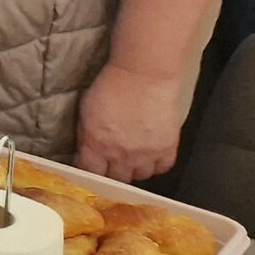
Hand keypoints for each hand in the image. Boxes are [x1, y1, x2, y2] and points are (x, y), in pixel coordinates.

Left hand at [73, 62, 188, 183]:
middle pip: (116, 178)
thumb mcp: (86, 111)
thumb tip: (87, 150)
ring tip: (133, 157)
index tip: (91, 167)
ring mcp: (146, 155)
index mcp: (96, 144)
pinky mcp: (167, 149)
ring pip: (140, 176)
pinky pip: (162, 168)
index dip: (90, 172)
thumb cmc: (111, 86)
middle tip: (112, 163)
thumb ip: (87, 135)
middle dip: (112, 172)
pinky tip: (151, 155)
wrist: (144, 76)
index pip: (90, 173)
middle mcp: (121, 155)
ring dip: (135, 169)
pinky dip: (156, 164)